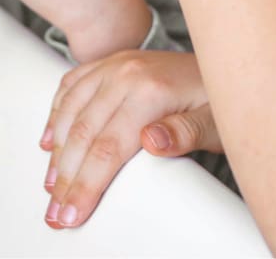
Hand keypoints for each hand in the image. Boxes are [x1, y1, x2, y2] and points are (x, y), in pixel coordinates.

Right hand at [39, 50, 219, 228]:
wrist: (224, 63)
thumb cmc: (219, 98)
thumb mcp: (214, 122)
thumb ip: (185, 133)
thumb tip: (151, 142)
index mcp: (150, 89)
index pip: (107, 146)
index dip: (86, 185)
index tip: (74, 213)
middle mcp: (127, 72)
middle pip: (83, 131)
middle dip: (66, 177)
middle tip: (57, 212)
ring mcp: (115, 64)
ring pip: (71, 109)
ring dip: (57, 150)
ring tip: (51, 185)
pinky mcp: (110, 62)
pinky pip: (72, 85)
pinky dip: (57, 113)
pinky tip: (51, 139)